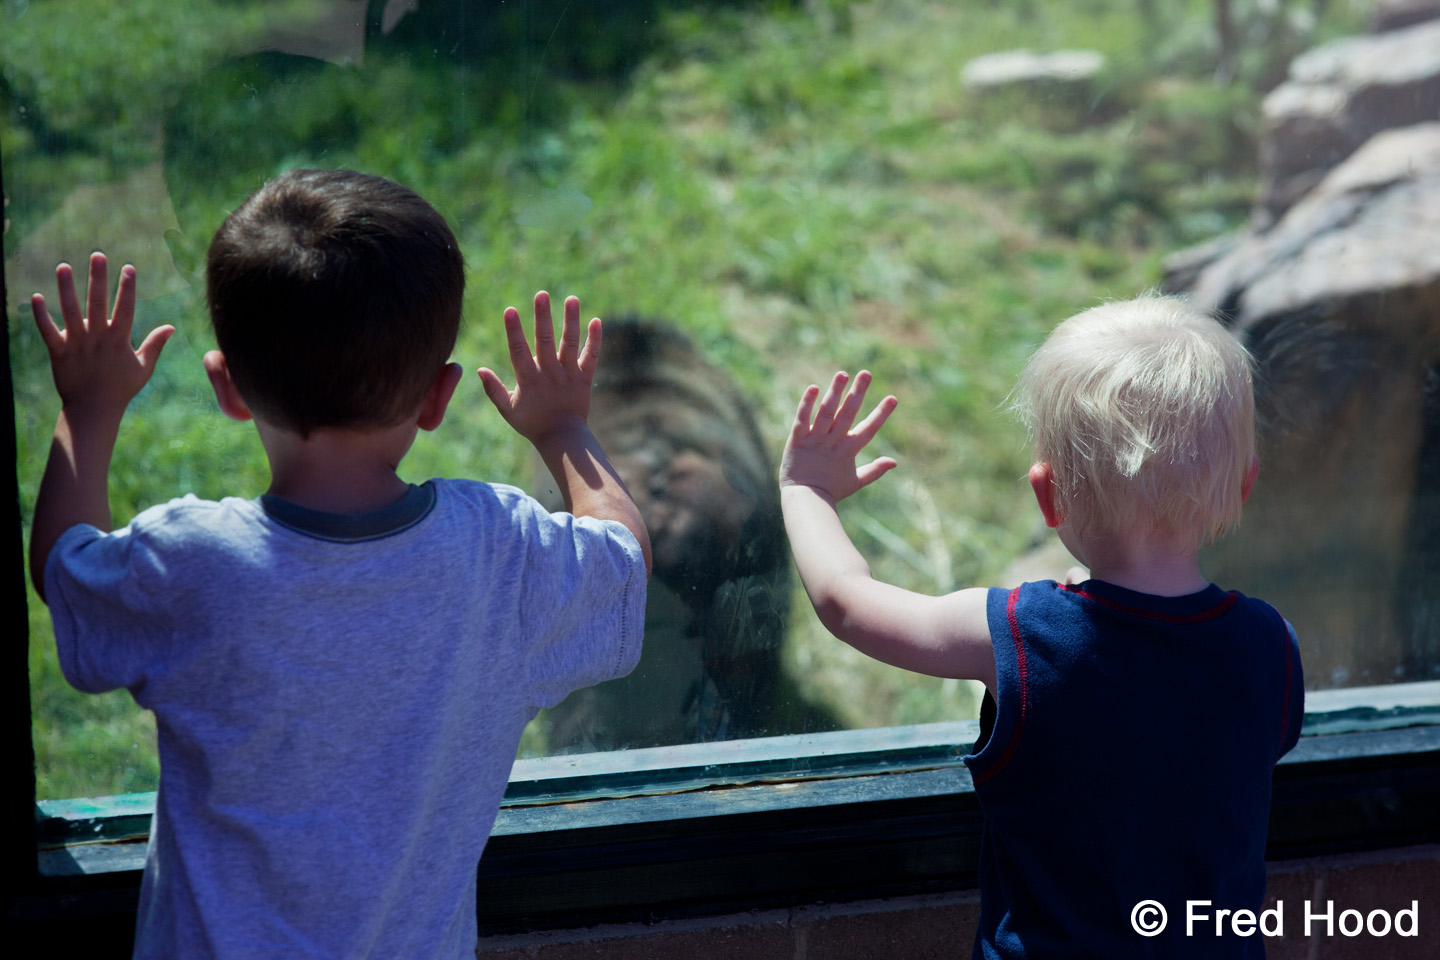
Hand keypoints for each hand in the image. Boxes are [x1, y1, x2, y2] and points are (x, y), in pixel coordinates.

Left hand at [32, 252, 172, 419]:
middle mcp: (98, 339)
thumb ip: (155, 345)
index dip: (127, 287)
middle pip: (97, 302)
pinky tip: (36, 297)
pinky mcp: (59, 352)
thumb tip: (171, 327)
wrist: (94, 410)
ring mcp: (77, 344)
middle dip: (98, 277)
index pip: (125, 308)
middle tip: (97, 255)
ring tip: (63, 266)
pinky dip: (41, 315)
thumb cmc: (121, 389)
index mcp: (119, 341)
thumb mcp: (143, 368)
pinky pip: (48, 331)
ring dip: (66, 288)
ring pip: (70, 311)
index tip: (128, 267)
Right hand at [478, 291, 599, 444]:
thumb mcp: (507, 410)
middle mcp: (549, 373)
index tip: (510, 310)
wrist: (563, 439)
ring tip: (572, 298)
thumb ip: (493, 390)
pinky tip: (596, 321)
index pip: (518, 350)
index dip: (513, 330)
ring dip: (571, 320)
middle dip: (542, 317)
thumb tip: (478, 370)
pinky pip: (592, 357)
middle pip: (545, 341)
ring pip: (570, 343)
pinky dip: (595, 340)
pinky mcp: (584, 378)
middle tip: (541, 294)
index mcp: (528, 379)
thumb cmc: (532, 424)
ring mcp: (569, 375)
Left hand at [779, 370, 897, 503]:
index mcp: (849, 450)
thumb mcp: (855, 482)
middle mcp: (833, 442)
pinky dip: (807, 404)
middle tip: (866, 373)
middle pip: (848, 414)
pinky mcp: (797, 440)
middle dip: (858, 393)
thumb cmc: (830, 491)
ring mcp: (815, 440)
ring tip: (842, 374)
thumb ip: (874, 470)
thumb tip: (894, 462)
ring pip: (827, 412)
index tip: (893, 398)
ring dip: (835, 392)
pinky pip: (802, 419)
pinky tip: (813, 388)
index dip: (881, 414)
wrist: (804, 501)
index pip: (868, 429)